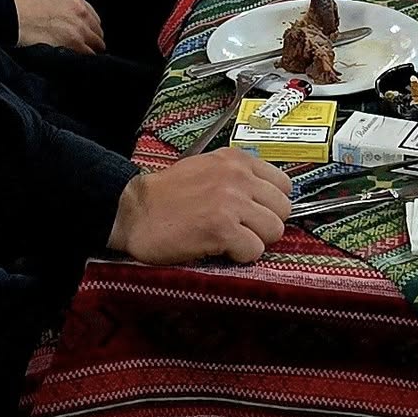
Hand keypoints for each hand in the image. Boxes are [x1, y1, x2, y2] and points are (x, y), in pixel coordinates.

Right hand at [12, 0, 104, 54]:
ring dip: (90, 51)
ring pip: (97, 44)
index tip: (86, 37)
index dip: (90, 29)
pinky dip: (85, 60)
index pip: (94, 18)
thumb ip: (66, 7)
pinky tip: (79, 63)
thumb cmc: (24, 7)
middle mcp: (81, 12)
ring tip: (82, 58)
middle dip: (92, 41)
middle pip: (97, 32)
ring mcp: (79, 28)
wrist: (13, 16)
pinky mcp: (74, 42)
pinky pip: (88, 54)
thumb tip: (69, 20)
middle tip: (85, 50)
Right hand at [107, 148, 292, 264]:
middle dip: (265, 224)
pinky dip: (239, 256)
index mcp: (236, 160)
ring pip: (274, 230)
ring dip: (254, 241)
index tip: (256, 214)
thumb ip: (239, 177)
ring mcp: (231, 202)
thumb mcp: (207, 168)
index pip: (284, 184)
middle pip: (283, 209)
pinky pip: (254, 250)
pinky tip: (219, 249)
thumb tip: (267, 198)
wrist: (133, 211)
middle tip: (242, 230)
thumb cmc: (167, 195)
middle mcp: (238, 177)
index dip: (271, 204)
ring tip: (230, 239)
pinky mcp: (222, 228)